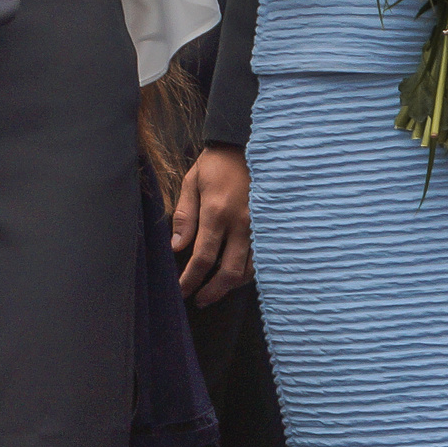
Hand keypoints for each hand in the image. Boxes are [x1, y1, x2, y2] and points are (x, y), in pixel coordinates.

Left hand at [171, 144, 252, 305]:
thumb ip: (184, 216)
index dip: (191, 279)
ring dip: (231, 286)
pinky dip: (247, 273)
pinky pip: (261, 259)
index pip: (203, 257)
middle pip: (229, 271)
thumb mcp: (191, 182)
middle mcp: (241, 223)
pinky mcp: (270, 226)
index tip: (182, 290)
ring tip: (214, 292)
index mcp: (217, 212)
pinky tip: (236, 276)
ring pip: (248, 270)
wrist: (246, 145)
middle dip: (212, 291)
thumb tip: (177, 247)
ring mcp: (259, 226)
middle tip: (198, 300)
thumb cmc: (215, 164)